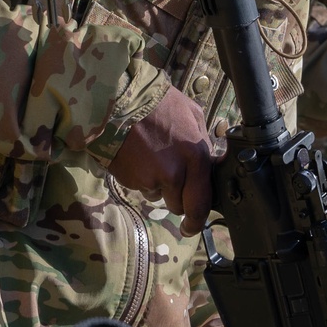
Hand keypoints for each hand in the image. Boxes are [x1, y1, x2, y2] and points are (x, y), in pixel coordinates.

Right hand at [109, 85, 212, 236]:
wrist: (118, 101)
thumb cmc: (158, 103)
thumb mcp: (192, 115)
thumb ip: (202, 144)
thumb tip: (208, 164)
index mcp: (196, 157)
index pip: (201, 202)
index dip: (197, 218)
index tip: (193, 225)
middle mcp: (175, 173)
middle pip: (180, 207)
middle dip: (178, 201)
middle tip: (171, 184)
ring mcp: (150, 179)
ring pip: (159, 197)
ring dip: (158, 186)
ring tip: (152, 157)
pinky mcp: (130, 180)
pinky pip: (141, 187)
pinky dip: (141, 178)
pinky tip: (139, 157)